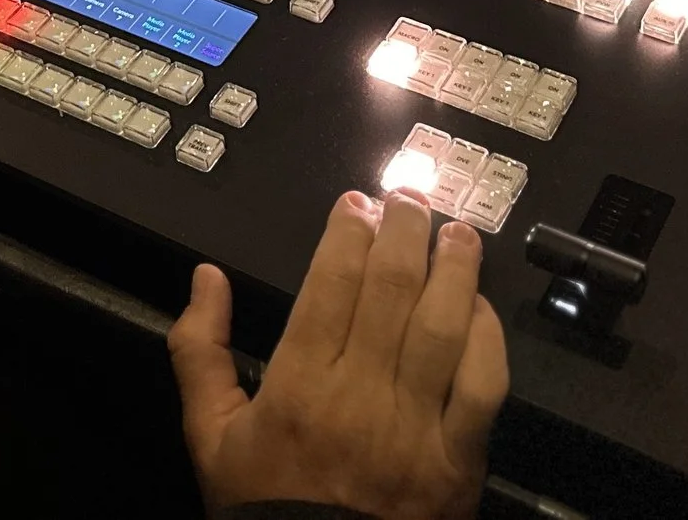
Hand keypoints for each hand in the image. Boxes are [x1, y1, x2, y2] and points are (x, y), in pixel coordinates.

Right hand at [169, 191, 507, 519]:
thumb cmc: (266, 504)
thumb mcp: (210, 436)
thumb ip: (200, 352)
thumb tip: (205, 277)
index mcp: (299, 387)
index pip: (331, 285)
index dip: (348, 233)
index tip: (358, 203)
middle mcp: (360, 398)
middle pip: (391, 291)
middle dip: (405, 231)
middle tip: (412, 197)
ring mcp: (416, 429)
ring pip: (442, 328)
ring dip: (454, 269)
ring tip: (458, 232)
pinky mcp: (459, 460)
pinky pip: (484, 386)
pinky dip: (487, 339)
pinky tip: (479, 307)